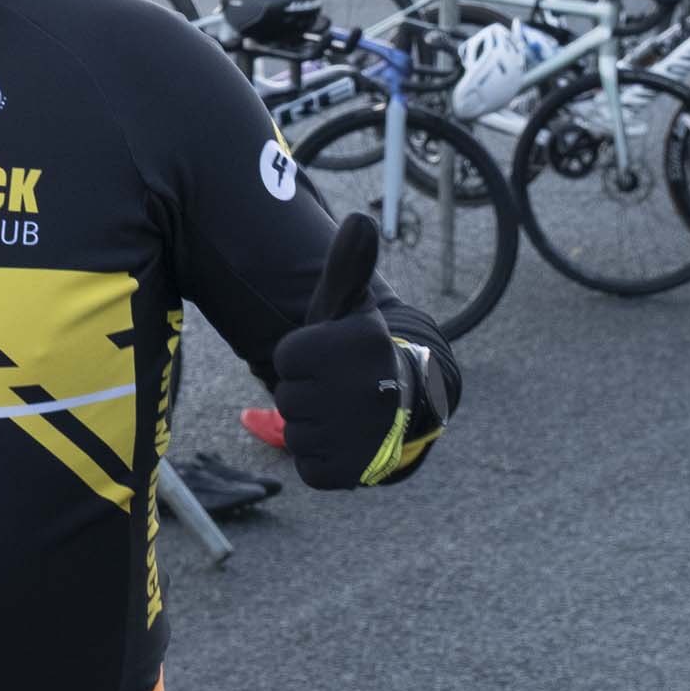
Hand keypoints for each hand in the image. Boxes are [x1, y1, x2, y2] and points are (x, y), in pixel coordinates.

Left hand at [271, 214, 404, 489]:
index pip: (283, 356)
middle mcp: (365, 390)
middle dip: (304, 392)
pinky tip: (343, 442)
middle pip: (287, 397)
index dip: (300, 357)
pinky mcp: (352, 472)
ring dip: (311, 425)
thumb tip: (358, 218)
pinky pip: (307, 464)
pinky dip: (319, 457)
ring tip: (341, 415)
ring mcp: (361, 436)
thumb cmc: (359, 355)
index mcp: (359, 345)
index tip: (330, 358)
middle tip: (337, 389)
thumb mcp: (350, 310)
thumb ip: (346, 266)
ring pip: (295, 432)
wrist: (406, 408)